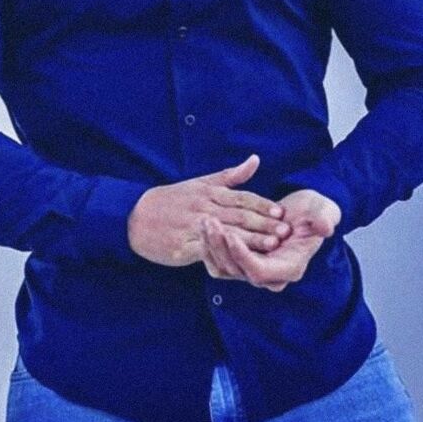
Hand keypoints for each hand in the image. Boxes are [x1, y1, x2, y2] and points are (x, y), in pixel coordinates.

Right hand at [127, 154, 291, 266]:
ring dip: (251, 240)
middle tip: (286, 231)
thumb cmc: (173, 199)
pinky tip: (239, 261)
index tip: (283, 212)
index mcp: (209, 192)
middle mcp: (203, 208)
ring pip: (227, 233)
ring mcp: (193, 227)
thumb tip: (256, 160)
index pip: (242, 198)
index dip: (263, 205)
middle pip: (238, 216)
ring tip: (272, 246)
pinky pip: (207, 251)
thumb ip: (231, 175)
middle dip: (264, 224)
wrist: (136, 217)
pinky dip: (225, 254)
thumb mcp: (201, 183)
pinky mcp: (184, 246)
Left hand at [200, 189, 340, 289]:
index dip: (243, 256)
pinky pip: (218, 260)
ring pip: (224, 267)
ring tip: (204, 220)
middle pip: (237, 271)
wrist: (303, 211)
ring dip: (211, 246)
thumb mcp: (324, 211)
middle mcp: (270, 275)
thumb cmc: (315, 212)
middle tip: (209, 222)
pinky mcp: (241, 261)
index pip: (259, 272)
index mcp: (290, 268)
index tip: (230, 233)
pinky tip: (204, 224)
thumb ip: (325, 219)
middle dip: (220, 247)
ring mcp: (253, 270)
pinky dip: (209, 245)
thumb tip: (326, 228)